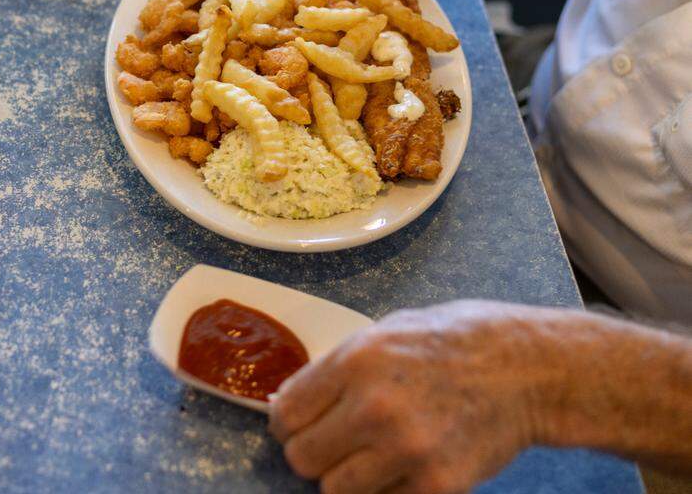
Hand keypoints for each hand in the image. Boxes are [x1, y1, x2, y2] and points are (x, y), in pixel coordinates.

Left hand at [269, 301, 554, 493]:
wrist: (525, 369)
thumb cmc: (449, 343)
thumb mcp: (381, 334)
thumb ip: (333, 371)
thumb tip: (287, 407)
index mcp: (356, 361)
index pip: (285, 415)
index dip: (288, 423)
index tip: (302, 424)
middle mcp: (375, 407)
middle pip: (302, 458)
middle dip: (314, 452)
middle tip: (338, 442)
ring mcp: (407, 450)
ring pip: (334, 490)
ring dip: (348, 477)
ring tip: (374, 454)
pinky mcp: (437, 485)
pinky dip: (388, 491)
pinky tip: (407, 464)